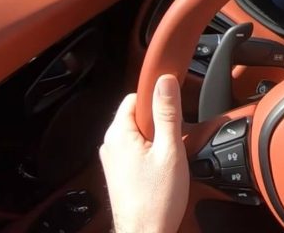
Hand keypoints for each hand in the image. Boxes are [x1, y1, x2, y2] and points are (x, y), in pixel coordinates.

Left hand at [100, 75, 189, 232]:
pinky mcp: (119, 172)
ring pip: (139, 134)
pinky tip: (161, 170)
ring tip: (168, 160)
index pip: (136, 96)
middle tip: (173, 143)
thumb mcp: (170, 151)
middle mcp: (110, 144)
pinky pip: (137, 150)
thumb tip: (165, 82)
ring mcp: (113, 160)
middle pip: (138, 115)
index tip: (173, 111)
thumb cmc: (156, 201)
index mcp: (118, 134)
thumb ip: (168, 113)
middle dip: (160, 124)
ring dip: (157, 141)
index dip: (158, 100)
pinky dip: (151, 154)